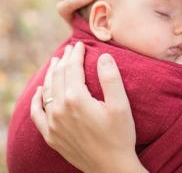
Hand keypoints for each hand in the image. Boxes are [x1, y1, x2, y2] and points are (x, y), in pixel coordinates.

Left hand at [31, 42, 145, 172]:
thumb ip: (111, 78)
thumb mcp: (121, 105)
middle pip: (58, 76)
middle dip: (64, 60)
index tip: (80, 45)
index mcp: (76, 99)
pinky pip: (37, 113)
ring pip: (47, 91)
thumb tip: (103, 56)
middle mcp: (59, 110)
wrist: (111, 168)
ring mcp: (53, 124)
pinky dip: (37, 99)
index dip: (76, 54)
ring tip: (55, 62)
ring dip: (51, 74)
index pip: (72, 68)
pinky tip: (40, 91)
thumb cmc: (119, 135)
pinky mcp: (51, 136)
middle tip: (70, 49)